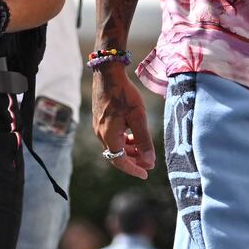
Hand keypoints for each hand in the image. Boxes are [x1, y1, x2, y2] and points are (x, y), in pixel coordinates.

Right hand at [92, 63, 155, 179]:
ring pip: (115, 146)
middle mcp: (101, 134)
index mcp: (109, 136)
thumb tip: (149, 161)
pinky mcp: (100, 120)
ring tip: (144, 150)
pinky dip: (124, 140)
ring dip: (129, 150)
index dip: (134, 169)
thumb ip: (144, 140)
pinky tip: (134, 136)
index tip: (146, 174)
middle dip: (133, 160)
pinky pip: (113, 137)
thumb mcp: (138, 117)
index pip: (120, 161)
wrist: (107, 74)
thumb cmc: (124, 94)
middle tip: (148, 163)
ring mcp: (99, 127)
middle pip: (117, 155)